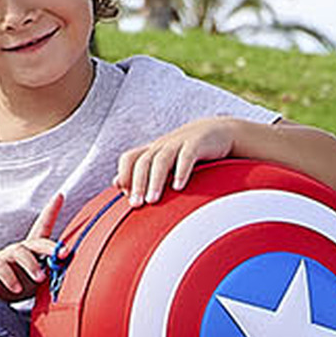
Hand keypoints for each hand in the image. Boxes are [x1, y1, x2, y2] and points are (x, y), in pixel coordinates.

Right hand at [0, 194, 63, 301]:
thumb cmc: (11, 289)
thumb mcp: (34, 285)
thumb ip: (48, 278)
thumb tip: (70, 279)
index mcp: (30, 253)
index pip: (41, 229)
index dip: (50, 212)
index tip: (60, 196)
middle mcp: (16, 251)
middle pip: (35, 242)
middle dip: (50, 246)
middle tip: (63, 253)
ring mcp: (2, 258)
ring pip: (19, 253)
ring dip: (32, 265)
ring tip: (40, 278)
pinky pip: (1, 267)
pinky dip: (11, 278)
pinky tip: (17, 289)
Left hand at [113, 117, 238, 205]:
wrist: (219, 131)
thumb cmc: (187, 152)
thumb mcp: (163, 161)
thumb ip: (141, 172)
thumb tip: (116, 184)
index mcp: (152, 150)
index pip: (129, 158)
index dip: (124, 175)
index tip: (126, 196)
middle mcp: (162, 146)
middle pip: (143, 162)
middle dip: (137, 183)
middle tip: (136, 205)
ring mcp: (179, 143)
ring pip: (161, 160)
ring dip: (155, 181)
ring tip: (152, 200)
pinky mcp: (198, 143)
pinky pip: (187, 156)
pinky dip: (181, 171)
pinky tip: (178, 187)